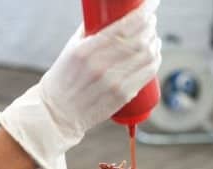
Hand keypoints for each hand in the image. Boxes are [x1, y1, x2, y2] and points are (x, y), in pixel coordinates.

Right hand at [0, 0, 161, 168]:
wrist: (57, 113)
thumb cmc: (62, 79)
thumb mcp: (70, 50)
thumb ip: (89, 30)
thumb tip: (106, 13)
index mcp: (86, 51)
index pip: (123, 26)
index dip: (143, 13)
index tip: (151, 5)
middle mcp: (101, 66)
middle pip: (139, 40)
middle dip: (150, 26)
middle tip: (151, 21)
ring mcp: (113, 83)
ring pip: (147, 56)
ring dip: (155, 42)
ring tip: (153, 37)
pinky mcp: (121, 96)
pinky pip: (147, 74)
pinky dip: (155, 60)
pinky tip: (155, 54)